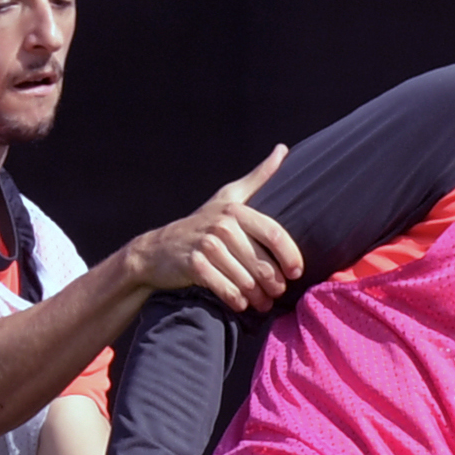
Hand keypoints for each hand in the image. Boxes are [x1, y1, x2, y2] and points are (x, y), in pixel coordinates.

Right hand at [125, 146, 302, 312]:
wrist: (158, 249)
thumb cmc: (202, 223)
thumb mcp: (229, 197)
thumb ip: (259, 177)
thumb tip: (283, 149)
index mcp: (236, 209)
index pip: (274, 234)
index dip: (290, 257)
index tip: (296, 273)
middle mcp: (222, 225)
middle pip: (262, 263)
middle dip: (274, 284)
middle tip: (277, 294)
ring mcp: (207, 245)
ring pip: (246, 280)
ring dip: (257, 297)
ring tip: (262, 304)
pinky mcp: (194, 265)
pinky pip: (225, 289)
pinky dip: (236, 301)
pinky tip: (240, 305)